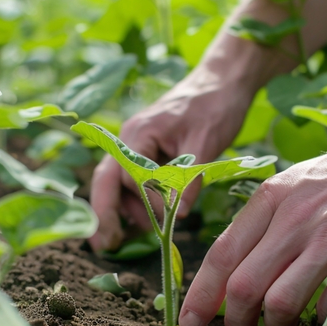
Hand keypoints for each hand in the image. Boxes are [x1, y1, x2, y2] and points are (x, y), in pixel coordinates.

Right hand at [89, 68, 254, 251]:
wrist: (224, 80)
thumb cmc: (216, 104)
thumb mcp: (207, 142)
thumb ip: (190, 178)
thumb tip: (178, 215)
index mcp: (139, 132)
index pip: (127, 176)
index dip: (144, 202)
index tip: (165, 219)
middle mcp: (130, 138)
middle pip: (106, 179)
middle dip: (102, 213)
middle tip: (104, 245)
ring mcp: (137, 143)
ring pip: (118, 183)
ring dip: (123, 209)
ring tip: (134, 235)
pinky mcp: (148, 149)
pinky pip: (133, 179)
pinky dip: (136, 200)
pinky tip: (144, 219)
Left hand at [178, 129, 326, 325]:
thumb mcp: (286, 188)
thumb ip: (255, 227)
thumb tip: (222, 278)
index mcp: (270, 199)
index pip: (222, 255)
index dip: (200, 296)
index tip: (188, 323)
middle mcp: (296, 218)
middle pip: (245, 286)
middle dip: (235, 324)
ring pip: (281, 303)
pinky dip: (315, 322)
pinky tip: (315, 318)